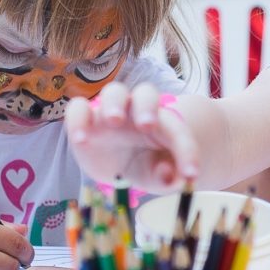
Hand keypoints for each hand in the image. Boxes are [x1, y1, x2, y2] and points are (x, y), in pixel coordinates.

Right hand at [65, 82, 197, 190]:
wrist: (122, 163)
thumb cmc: (149, 165)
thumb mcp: (161, 177)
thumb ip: (168, 176)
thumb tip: (167, 174)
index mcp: (165, 125)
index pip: (178, 131)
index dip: (187, 152)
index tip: (191, 174)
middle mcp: (139, 111)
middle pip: (146, 93)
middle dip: (147, 107)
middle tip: (147, 125)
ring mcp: (112, 113)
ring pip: (113, 93)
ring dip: (114, 103)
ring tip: (113, 120)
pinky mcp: (87, 121)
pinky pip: (78, 109)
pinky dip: (78, 118)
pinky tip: (80, 139)